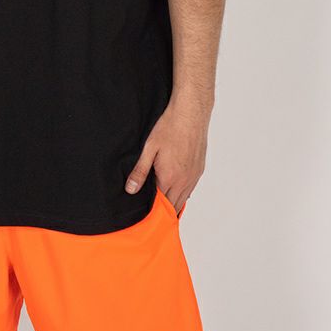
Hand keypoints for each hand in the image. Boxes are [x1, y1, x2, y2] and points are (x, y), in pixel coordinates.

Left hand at [124, 93, 211, 215]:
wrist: (190, 114)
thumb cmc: (169, 128)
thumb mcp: (149, 149)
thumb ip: (140, 171)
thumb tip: (131, 190)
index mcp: (169, 178)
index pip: (160, 205)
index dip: (152, 211)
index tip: (144, 215)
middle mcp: (184, 181)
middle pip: (173, 206)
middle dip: (162, 212)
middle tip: (150, 214)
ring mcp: (194, 176)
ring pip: (183, 199)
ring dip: (172, 203)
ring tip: (160, 206)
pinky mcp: (199, 170)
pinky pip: (190, 189)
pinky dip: (181, 194)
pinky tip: (173, 189)